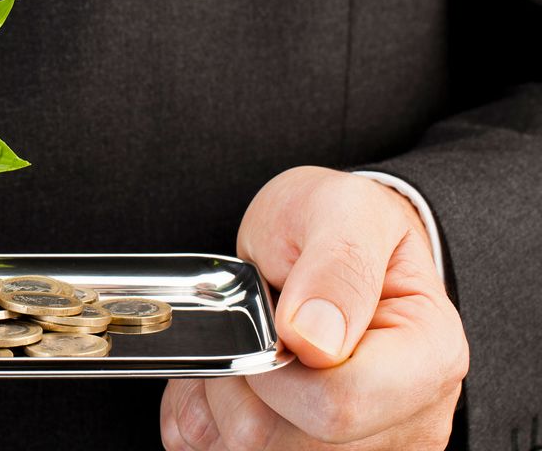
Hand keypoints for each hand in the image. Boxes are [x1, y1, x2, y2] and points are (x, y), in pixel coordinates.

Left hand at [160, 166, 466, 449]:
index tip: (266, 320)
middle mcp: (405, 418)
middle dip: (241, 382)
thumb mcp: (341, 210)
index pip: (338, 405)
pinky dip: (208, 415)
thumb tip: (316, 338)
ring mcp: (363, 447)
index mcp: (428, 358)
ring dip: (220, 398)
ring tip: (244, 345)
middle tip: (248, 327)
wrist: (320, 238)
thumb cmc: (336, 222)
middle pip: (285, 443)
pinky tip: (233, 373)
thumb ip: (337, 266)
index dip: (275, 369)